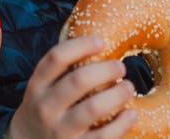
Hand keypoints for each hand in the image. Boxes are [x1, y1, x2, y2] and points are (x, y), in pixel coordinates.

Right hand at [8, 36, 136, 138]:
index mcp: (38, 86)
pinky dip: (122, 123)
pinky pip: (103, 136)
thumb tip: (99, 43)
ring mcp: (60, 130)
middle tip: (121, 67)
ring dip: (118, 94)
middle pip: (78, 80)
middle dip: (106, 69)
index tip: (101, 41)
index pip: (56, 58)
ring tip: (129, 87)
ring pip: (93, 108)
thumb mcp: (43, 87)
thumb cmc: (45, 108)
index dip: (81, 45)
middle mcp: (46, 107)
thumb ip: (62, 70)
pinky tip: (131, 113)